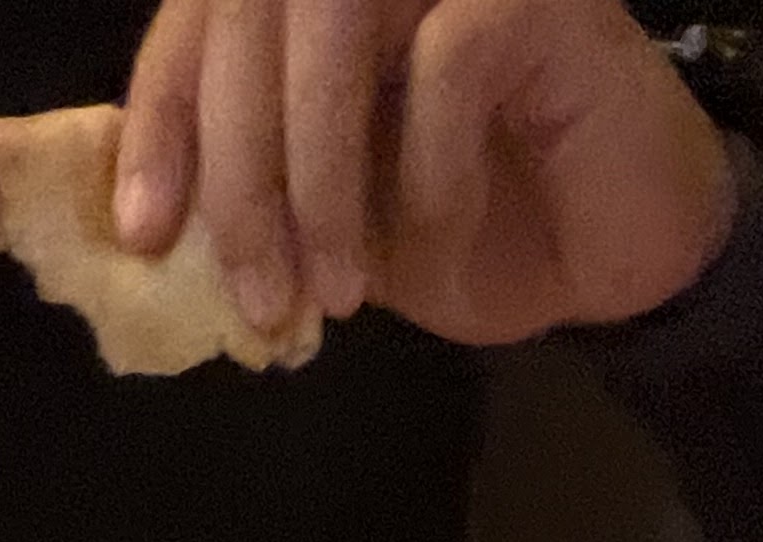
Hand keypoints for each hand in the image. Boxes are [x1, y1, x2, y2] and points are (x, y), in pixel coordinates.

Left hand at [114, 0, 735, 350]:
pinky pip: (447, 64)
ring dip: (316, 178)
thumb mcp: (334, 217)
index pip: (204, 17)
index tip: (145, 232)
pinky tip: (445, 232)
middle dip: (239, 174)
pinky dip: (430, 168)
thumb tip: (150, 224)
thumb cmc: (475, 224)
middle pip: (252, 16)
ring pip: (331, 25)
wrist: (617, 250)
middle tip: (258, 294)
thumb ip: (255, 188)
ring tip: (332, 291)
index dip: (163, 119)